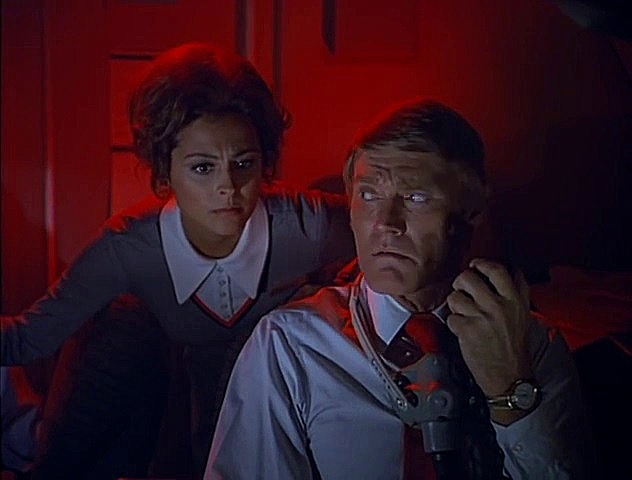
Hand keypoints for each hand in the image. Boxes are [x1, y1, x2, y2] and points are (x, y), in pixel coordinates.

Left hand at [446, 258, 533, 398]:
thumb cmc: (514, 348)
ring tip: (464, 314)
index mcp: (516, 300)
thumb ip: (513, 293)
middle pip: (469, 277)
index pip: (497, 269)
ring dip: (455, 305)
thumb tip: (499, 272)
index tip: (476, 265)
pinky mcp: (467, 330)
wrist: (510, 378)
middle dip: (461, 282)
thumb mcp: (522, 316)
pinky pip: (451, 317)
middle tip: (463, 289)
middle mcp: (499, 305)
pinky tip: (464, 330)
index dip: (482, 264)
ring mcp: (482, 317)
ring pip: (455, 297)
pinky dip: (454, 324)